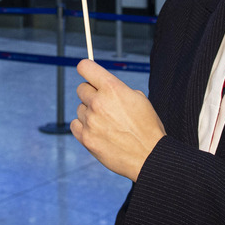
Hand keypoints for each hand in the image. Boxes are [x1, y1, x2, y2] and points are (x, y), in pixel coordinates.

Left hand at [71, 59, 165, 181]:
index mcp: (112, 88)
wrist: (149, 156)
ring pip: (80, 108)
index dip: (87, 69)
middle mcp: (98, 102)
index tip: (88, 73)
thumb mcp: (139, 98)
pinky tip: (97, 130)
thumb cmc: (147, 127)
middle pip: (81, 88)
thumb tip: (103, 86)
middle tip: (104, 103)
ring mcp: (90, 121)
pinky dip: (83, 126)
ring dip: (89, 112)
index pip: (85, 67)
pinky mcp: (85, 138)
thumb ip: (117, 89)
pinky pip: (75, 124)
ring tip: (107, 122)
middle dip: (91, 93)